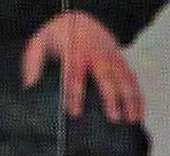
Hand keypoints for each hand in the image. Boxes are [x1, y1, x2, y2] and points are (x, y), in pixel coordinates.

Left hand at [24, 11, 144, 121]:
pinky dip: (138, 99)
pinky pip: (133, 81)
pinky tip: (138, 115)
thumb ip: (34, 65)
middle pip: (106, 77)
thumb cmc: (59, 37)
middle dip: (110, 98)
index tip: (75, 112)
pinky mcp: (122, 64)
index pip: (75, 72)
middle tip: (113, 118)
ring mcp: (112, 58)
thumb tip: (31, 88)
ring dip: (130, 101)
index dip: (75, 93)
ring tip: (131, 121)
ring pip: (125, 79)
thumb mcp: (41, 44)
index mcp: (74, 49)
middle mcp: (96, 53)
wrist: (80, 21)